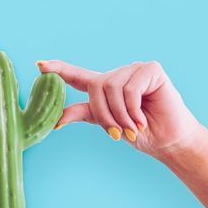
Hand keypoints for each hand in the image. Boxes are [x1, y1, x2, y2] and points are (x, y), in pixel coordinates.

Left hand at [37, 58, 204, 157]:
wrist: (167, 141)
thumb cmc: (140, 134)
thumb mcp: (108, 125)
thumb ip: (84, 115)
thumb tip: (56, 121)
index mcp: (106, 87)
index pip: (78, 76)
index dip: (59, 70)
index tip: (39, 65)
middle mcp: (118, 75)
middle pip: (96, 87)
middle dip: (105, 115)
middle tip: (118, 133)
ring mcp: (135, 69)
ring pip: (112, 88)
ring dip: (121, 115)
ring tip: (133, 128)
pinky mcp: (151, 69)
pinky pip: (130, 88)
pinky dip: (134, 108)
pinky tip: (142, 119)